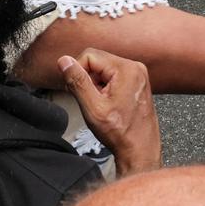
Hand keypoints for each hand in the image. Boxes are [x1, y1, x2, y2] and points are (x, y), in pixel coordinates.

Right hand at [57, 49, 159, 174]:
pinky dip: (104, 88)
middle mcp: (135, 68)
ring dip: (95, 84)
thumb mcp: (92, 108)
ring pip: (104, 69)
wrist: (140, 151)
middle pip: (97, 60)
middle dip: (87, 79)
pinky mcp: (137, 83)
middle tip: (89, 100)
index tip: (76, 91)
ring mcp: (138, 75)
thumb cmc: (120, 133)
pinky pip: (113, 76)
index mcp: (126, 69)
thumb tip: (64, 61)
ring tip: (100, 105)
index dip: (77, 72)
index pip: (89, 55)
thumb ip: (77, 82)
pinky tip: (107, 104)